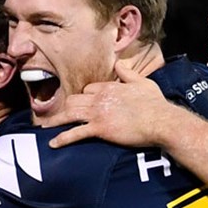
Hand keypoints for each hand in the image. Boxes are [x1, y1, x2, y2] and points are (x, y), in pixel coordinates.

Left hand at [45, 61, 185, 148]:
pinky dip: (62, 138)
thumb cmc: (155, 104)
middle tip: (59, 115)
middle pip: (74, 99)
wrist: (161, 121)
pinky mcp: (99, 129)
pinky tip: (52, 143)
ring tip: (46, 126)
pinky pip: (75, 133)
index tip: (84, 104)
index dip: (85, 97)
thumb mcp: (143, 82)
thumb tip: (120, 64)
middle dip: (67, 107)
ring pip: (70, 113)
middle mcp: (100, 98)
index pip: (88, 89)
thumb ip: (129, 73)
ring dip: (56, 120)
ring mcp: (98, 113)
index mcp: (110, 87)